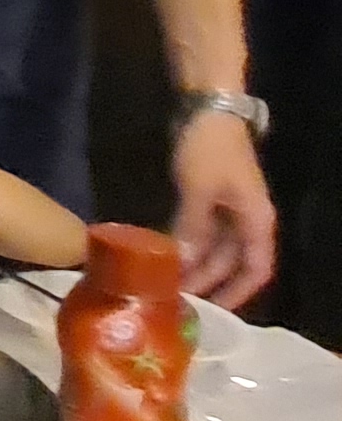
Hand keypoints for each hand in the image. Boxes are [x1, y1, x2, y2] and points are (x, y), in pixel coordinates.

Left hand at [171, 112, 277, 308]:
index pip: (256, 270)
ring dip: (193, 265)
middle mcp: (246, 220)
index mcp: (256, 222)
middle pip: (231, 263)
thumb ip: (192, 228)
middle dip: (207, 282)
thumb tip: (181, 263)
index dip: (238, 293)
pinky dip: (186, 244)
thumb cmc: (210, 149)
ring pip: (213, 248)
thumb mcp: (199, 190)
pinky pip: (200, 230)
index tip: (214, 311)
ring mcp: (227, 209)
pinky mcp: (208, 198)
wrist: (207, 109)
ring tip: (166, 284)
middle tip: (176, 301)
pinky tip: (163, 256)